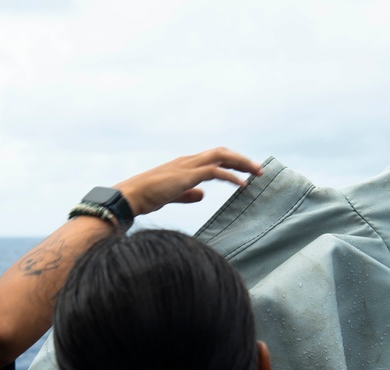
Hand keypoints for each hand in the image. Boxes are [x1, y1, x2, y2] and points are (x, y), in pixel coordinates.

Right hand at [114, 147, 262, 216]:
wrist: (130, 197)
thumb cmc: (146, 197)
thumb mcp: (172, 195)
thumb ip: (187, 194)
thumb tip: (202, 195)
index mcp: (184, 165)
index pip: (213, 157)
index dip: (231, 162)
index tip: (246, 171)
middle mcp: (188, 161)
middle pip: (221, 152)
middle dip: (242, 159)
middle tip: (259, 170)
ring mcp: (188, 166)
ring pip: (221, 156)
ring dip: (242, 163)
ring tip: (257, 173)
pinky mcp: (187, 175)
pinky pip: (215, 171)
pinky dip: (231, 176)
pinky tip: (242, 185)